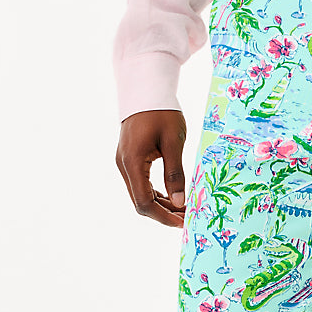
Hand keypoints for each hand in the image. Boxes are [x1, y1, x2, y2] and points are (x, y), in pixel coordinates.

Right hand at [115, 109, 187, 227]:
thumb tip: (180, 204)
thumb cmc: (162, 112)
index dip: (164, 217)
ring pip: (140, 195)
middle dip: (164, 214)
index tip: (183, 222)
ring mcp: (124, 163)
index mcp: (133, 162)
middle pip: (140, 202)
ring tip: (184, 210)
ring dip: (161, 205)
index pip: (144, 202)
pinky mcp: (129, 160)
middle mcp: (124, 165)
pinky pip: (141, 184)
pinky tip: (173, 197)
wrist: (145, 89)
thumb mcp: (173, 142)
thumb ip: (176, 174)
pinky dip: (156, 194)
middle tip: (187, 218)